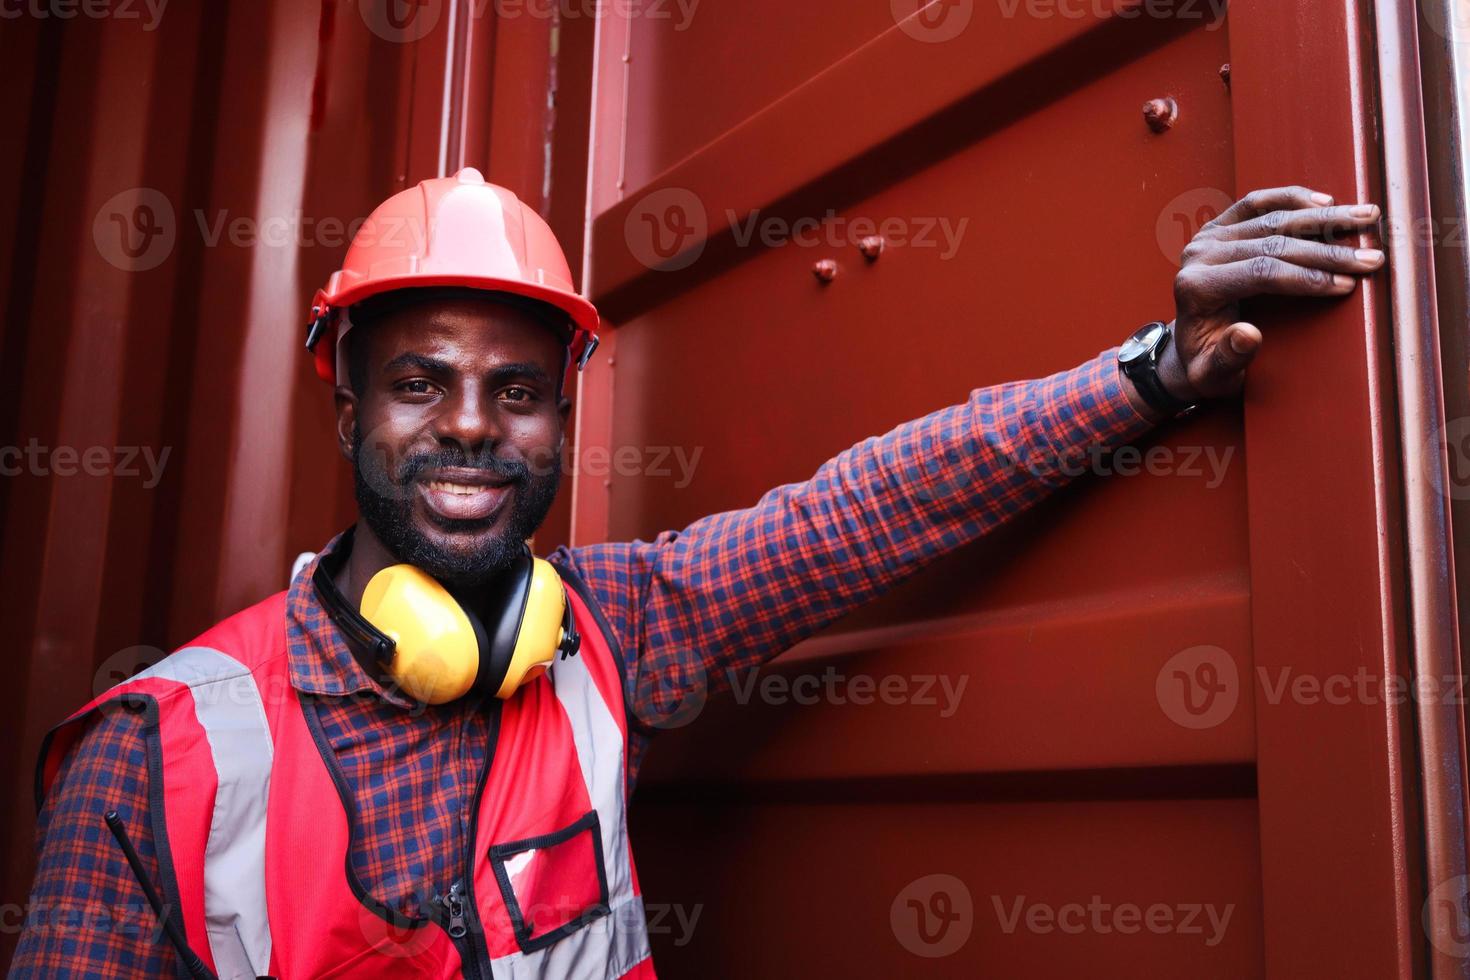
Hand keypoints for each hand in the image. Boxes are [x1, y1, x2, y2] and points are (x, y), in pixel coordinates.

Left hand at [1158, 186, 1384, 403]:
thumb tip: (1248, 334)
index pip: (1260, 273)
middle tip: (1372, 258)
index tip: (1347, 284)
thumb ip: (1227, 358)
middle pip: (1272, 243)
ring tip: (1367, 218)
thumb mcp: (1212, 375)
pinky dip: (1293, 198)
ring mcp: (1208, 236)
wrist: (1187, 346)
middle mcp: (1199, 255)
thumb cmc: (1204, 364)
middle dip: (1328, 251)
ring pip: (1271, 217)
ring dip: (1324, 218)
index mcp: (1196, 288)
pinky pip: (1258, 203)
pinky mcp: (1220, 225)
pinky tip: (1327, 200)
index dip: (1307, 278)